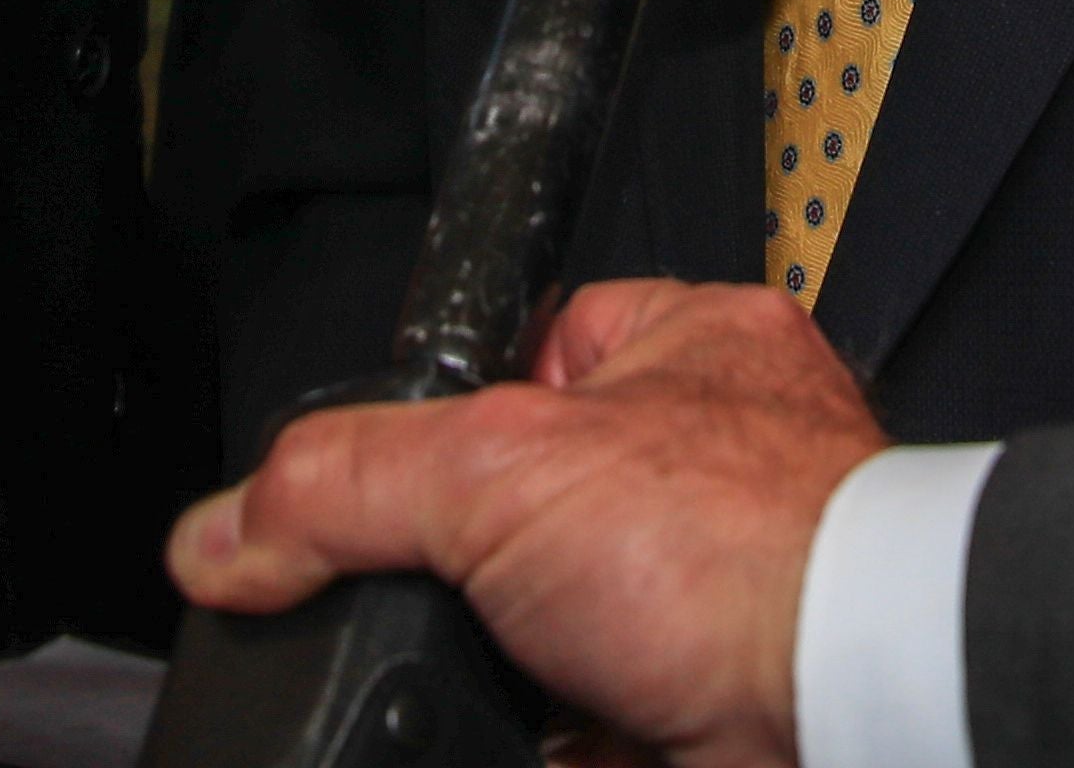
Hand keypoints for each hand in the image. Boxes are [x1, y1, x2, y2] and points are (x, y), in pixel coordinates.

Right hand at [172, 279, 878, 767]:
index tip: (378, 472)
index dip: (444, 412)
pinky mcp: (709, 707)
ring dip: (505, 672)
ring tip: (469, 682)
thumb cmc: (752, 548)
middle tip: (430, 599)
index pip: (529, 348)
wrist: (848, 712)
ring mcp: (717, 594)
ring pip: (555, 632)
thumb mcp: (493, 471)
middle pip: (529, 507)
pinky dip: (545, 747)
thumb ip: (343, 487)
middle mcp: (716, 461)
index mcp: (689, 345)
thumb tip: (224, 532)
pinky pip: (589, 734)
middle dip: (469, 570)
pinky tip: (524, 742)